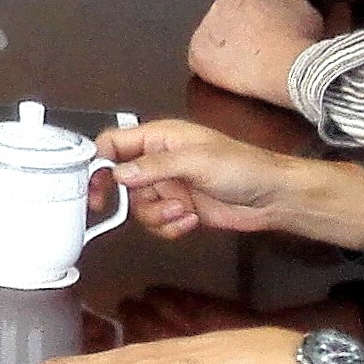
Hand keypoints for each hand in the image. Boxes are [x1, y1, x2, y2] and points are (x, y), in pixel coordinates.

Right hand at [94, 120, 363, 248]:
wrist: (274, 197)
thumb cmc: (240, 167)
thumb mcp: (195, 160)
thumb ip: (154, 166)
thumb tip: (118, 173)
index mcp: (160, 137)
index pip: (115, 144)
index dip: (98, 162)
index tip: (89, 184)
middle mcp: (159, 161)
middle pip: (121, 180)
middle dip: (125, 196)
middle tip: (106, 209)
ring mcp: (169, 186)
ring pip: (139, 206)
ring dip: (157, 213)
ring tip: (183, 210)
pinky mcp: (180, 210)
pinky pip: (157, 223)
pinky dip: (170, 226)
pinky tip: (192, 221)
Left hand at [186, 0, 323, 105]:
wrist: (284, 64)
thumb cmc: (297, 37)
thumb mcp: (304, 11)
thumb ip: (287, 6)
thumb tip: (284, 11)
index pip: (247, 5)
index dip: (262, 22)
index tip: (271, 34)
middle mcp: (217, 5)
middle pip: (228, 22)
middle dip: (241, 35)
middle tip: (259, 52)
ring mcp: (203, 31)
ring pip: (215, 43)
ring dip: (228, 53)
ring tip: (250, 67)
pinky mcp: (196, 57)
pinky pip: (205, 65)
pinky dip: (218, 73)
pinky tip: (236, 79)